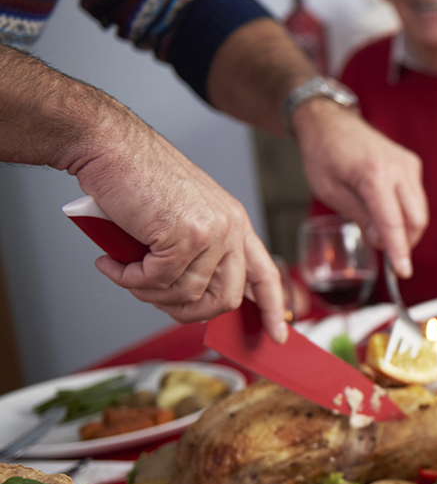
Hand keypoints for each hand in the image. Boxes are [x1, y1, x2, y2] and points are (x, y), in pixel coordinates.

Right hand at [76, 123, 288, 341]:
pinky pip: (157, 280)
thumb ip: (198, 252)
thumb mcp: (183, 217)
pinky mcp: (184, 235)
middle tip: (155, 300)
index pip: (266, 274)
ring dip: (148, 293)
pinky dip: (129, 279)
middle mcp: (231, 227)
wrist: (111, 146)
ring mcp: (211, 232)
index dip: (272, 309)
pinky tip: (112, 263)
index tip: (278, 336)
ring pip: (187, 294)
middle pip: (225, 298)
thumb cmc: (139, 180)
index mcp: (236, 222)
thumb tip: (194, 298)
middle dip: (188, 312)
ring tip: (125, 272)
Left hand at [292, 100, 425, 278]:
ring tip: (381, 230)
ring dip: (406, 228)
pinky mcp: (412, 164)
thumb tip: (383, 241)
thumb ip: (360, 217)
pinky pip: (416, 198)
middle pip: (416, 218)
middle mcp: (398, 167)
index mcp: (374, 173)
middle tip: (386, 252)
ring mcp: (408, 164)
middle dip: (405, 241)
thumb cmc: (323, 155)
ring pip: (420, 210)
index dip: (399, 250)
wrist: (330, 122)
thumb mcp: (331, 192)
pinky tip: (386, 212)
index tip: (403, 271)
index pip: (393, 221)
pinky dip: (406, 213)